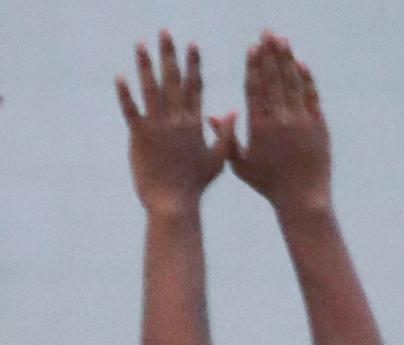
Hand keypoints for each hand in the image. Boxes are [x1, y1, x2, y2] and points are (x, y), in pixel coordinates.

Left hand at [117, 34, 230, 214]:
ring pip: (150, 88)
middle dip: (169, 54)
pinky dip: (124, 93)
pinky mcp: (140, 135)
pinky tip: (120, 77)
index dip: (193, 65)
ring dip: (145, 64)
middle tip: (164, 33)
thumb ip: (226, 134)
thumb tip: (234, 111)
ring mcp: (157, 126)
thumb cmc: (195, 185)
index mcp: (194, 123)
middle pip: (172, 80)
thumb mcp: (218, 161)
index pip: (194, 87)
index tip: (192, 46)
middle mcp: (176, 119)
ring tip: (140, 45)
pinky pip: (131, 109)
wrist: (174, 203)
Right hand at [217, 32, 330, 215]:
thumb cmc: (269, 185)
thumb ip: (226, 138)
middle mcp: (279, 120)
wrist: (303, 199)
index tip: (252, 47)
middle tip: (267, 32)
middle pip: (273, 78)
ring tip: (282, 40)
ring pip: (292, 82)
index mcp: (258, 126)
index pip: (254, 87)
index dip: (253, 65)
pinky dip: (306, 78)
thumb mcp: (241, 165)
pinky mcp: (318, 125)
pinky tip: (301, 63)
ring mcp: (300, 121)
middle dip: (269, 52)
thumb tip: (210, 116)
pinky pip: (311, 95)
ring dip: (286, 58)